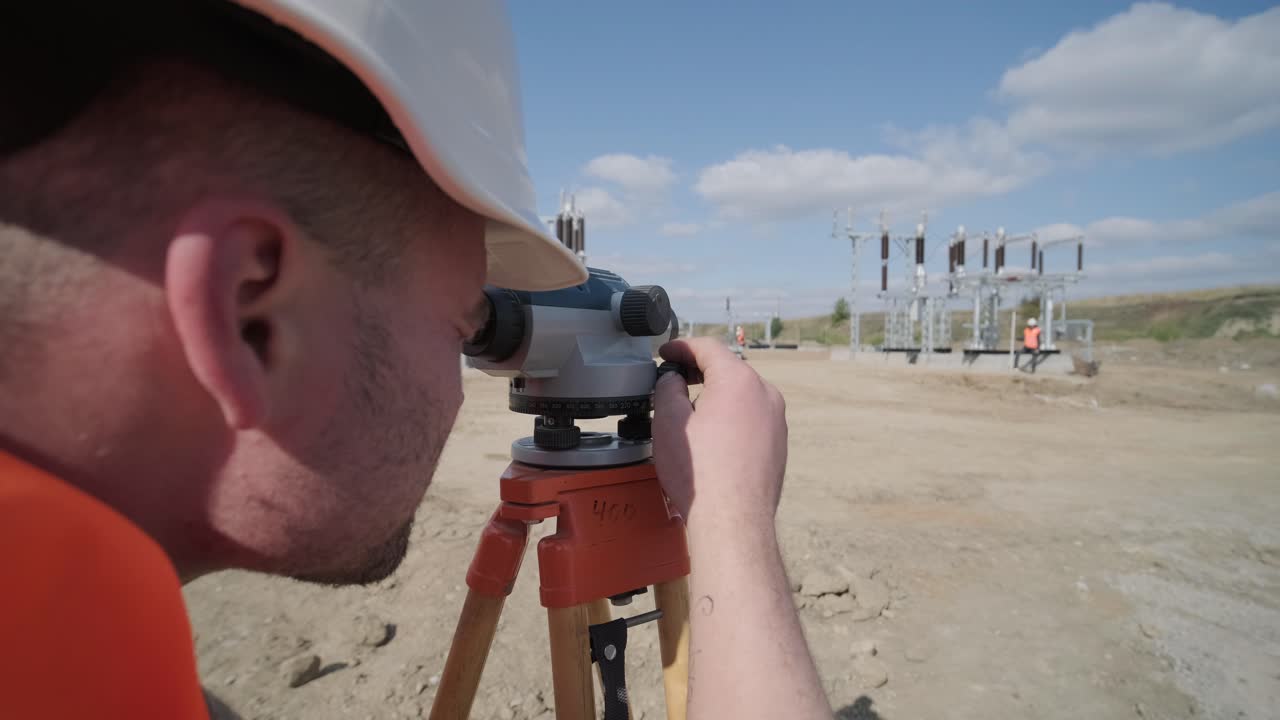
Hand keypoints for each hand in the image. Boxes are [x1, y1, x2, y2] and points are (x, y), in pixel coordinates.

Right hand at [651, 337, 787, 528]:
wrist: (733, 522)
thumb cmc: (701, 474)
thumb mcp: (668, 420)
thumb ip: (668, 387)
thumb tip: (674, 380)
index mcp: (739, 380)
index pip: (708, 348)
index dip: (681, 347)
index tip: (666, 353)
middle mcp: (765, 395)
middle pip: (729, 369)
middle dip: (699, 370)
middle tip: (674, 378)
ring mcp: (776, 421)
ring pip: (742, 395)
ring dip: (716, 395)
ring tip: (689, 411)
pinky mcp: (778, 444)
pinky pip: (752, 418)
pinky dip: (731, 417)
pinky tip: (711, 437)